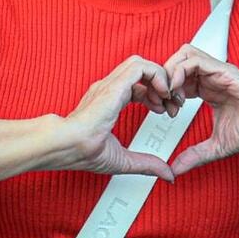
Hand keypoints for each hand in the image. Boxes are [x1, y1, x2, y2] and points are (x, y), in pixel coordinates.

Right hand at [53, 56, 182, 180]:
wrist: (65, 145)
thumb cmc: (81, 150)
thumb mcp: (123, 160)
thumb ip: (146, 164)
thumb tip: (166, 173)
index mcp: (109, 101)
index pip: (138, 87)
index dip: (156, 96)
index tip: (165, 112)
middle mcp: (110, 89)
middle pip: (142, 73)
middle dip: (163, 85)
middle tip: (173, 104)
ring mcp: (111, 85)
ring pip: (142, 64)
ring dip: (161, 78)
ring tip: (168, 98)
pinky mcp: (115, 85)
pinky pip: (141, 67)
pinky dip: (157, 76)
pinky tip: (162, 94)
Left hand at [162, 49, 238, 175]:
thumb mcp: (217, 146)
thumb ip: (195, 155)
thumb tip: (176, 170)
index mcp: (207, 89)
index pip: (177, 79)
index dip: (165, 92)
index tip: (165, 111)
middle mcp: (209, 77)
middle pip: (176, 63)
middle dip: (164, 80)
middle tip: (163, 102)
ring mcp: (215, 71)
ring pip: (183, 55)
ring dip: (170, 73)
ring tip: (169, 95)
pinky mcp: (222, 69)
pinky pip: (193, 59)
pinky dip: (179, 71)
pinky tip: (178, 90)